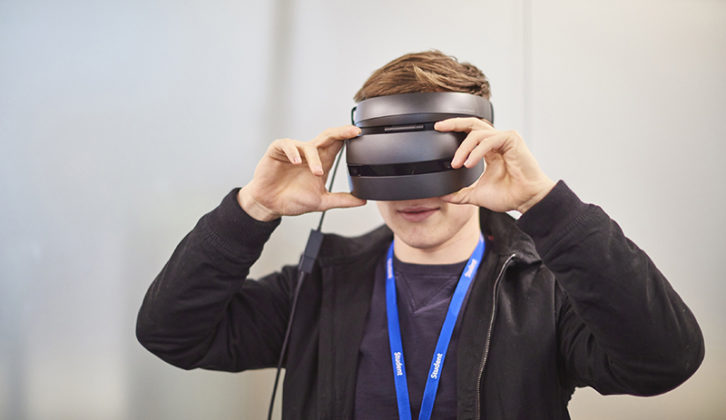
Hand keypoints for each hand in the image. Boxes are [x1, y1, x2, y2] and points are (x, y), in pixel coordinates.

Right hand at [238, 125, 365, 220]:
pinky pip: (287, 145)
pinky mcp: (278, 150)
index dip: (349, 138)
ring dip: (315, 158)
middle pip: (328, 136)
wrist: (270, 205)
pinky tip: (297, 161)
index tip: (361, 135)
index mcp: (322, 161)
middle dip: (341, 132)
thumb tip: (362, 200)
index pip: (338, 144)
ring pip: (308, 145)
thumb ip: (342, 200)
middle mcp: (309, 153)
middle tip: (353, 131)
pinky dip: (293, 152)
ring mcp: (294, 150)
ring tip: (317, 172)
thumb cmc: (293, 200)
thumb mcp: (321, 201)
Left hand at [435, 117, 555, 212]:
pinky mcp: (512, 139)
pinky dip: (476, 152)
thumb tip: (443, 195)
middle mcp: (496, 141)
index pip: (469, 132)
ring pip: (477, 134)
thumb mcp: (477, 194)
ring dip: (463, 149)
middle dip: (454, 123)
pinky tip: (469, 163)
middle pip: (472, 123)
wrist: (526, 200)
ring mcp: (505, 138)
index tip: (438, 130)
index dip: (454, 128)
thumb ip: (460, 194)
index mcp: (489, 149)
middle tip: (439, 127)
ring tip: (456, 164)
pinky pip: (488, 141)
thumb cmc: (509, 195)